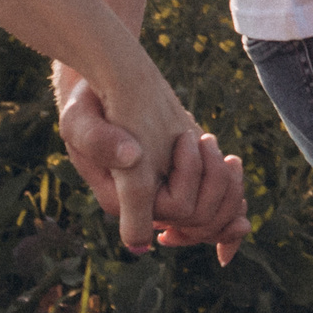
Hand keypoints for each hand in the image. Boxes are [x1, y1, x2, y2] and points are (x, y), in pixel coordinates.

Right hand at [57, 72, 249, 262]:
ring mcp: (163, 196)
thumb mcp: (80, 119)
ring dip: (226, 180)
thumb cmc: (86, 106)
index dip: (200, 192)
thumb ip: (99, 140)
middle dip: (217, 179)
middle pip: (201, 218)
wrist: (100, 94)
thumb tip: (133, 158)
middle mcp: (144, 206)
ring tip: (209, 140)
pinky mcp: (179, 182)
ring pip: (213, 215)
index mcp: (122, 200)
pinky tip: (231, 162)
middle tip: (204, 137)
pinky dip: (231, 188)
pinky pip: (216, 205)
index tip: (196, 144)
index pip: (177, 210)